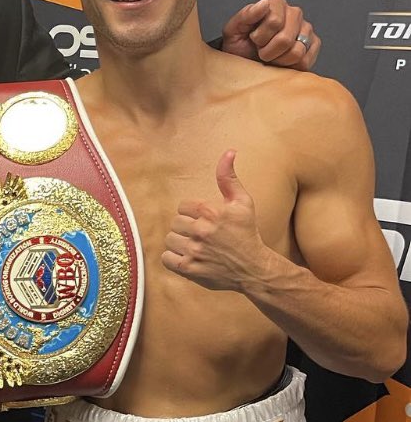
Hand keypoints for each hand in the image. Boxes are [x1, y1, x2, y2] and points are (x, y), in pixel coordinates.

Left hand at [161, 151, 269, 290]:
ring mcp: (194, 250)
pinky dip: (174, 259)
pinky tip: (188, 257)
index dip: (192, 213)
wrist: (254, 269)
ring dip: (179, 243)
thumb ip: (229, 178)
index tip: (204, 221)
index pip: (182, 206)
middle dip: (186, 228)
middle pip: (175, 223)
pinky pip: (166, 258)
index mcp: (211, 212)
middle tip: (202, 235)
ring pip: (169, 239)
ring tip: (196, 247)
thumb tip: (228, 152)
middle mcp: (201, 230)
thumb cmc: (247, 234)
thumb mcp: (242, 203)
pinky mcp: (189, 268)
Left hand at [219, 0, 319, 69]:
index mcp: (276, 4)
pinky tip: (281, 60)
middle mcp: (295, 13)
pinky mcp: (313, 45)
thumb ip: (246, 15)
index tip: (253, 38)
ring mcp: (306, 29)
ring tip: (270, 55)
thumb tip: (263, 3)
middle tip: (260, 49)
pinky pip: (305, 61)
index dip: (259, 37)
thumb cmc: (239, 44)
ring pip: (296, 52)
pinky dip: (290, 66)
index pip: (274, 22)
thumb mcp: (233, 30)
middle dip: (267, 51)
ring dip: (278, 60)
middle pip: (285, 39)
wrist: (244, 60)